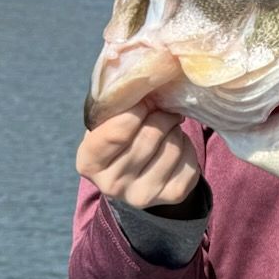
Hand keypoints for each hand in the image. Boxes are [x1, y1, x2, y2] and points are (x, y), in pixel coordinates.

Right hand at [75, 99, 201, 209]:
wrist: (135, 175)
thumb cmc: (118, 139)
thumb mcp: (106, 122)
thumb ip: (118, 105)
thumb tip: (147, 83)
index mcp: (88, 163)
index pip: (118, 131)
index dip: (138, 108)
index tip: (146, 97)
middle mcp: (112, 185)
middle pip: (149, 135)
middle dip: (160, 114)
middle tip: (160, 108)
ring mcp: (143, 195)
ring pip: (173, 145)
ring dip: (174, 128)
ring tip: (166, 127)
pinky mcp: (172, 195)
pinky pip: (190, 158)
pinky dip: (187, 144)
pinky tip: (175, 144)